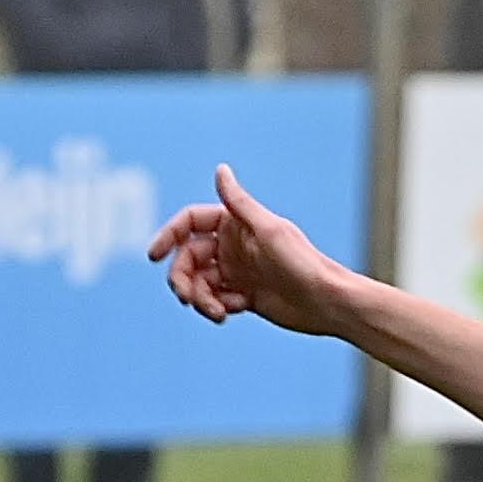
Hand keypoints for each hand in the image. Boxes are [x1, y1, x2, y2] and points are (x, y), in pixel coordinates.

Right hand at [146, 165, 349, 336]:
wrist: (328, 303)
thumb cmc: (303, 263)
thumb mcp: (268, 230)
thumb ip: (239, 203)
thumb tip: (221, 168)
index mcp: (236, 224)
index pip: (190, 223)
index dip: (168, 235)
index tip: (155, 255)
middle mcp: (233, 246)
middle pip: (188, 258)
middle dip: (183, 279)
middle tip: (188, 299)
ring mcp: (238, 272)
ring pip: (198, 283)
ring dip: (199, 298)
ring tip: (218, 312)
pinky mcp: (243, 296)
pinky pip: (214, 300)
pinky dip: (216, 307)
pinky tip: (235, 311)